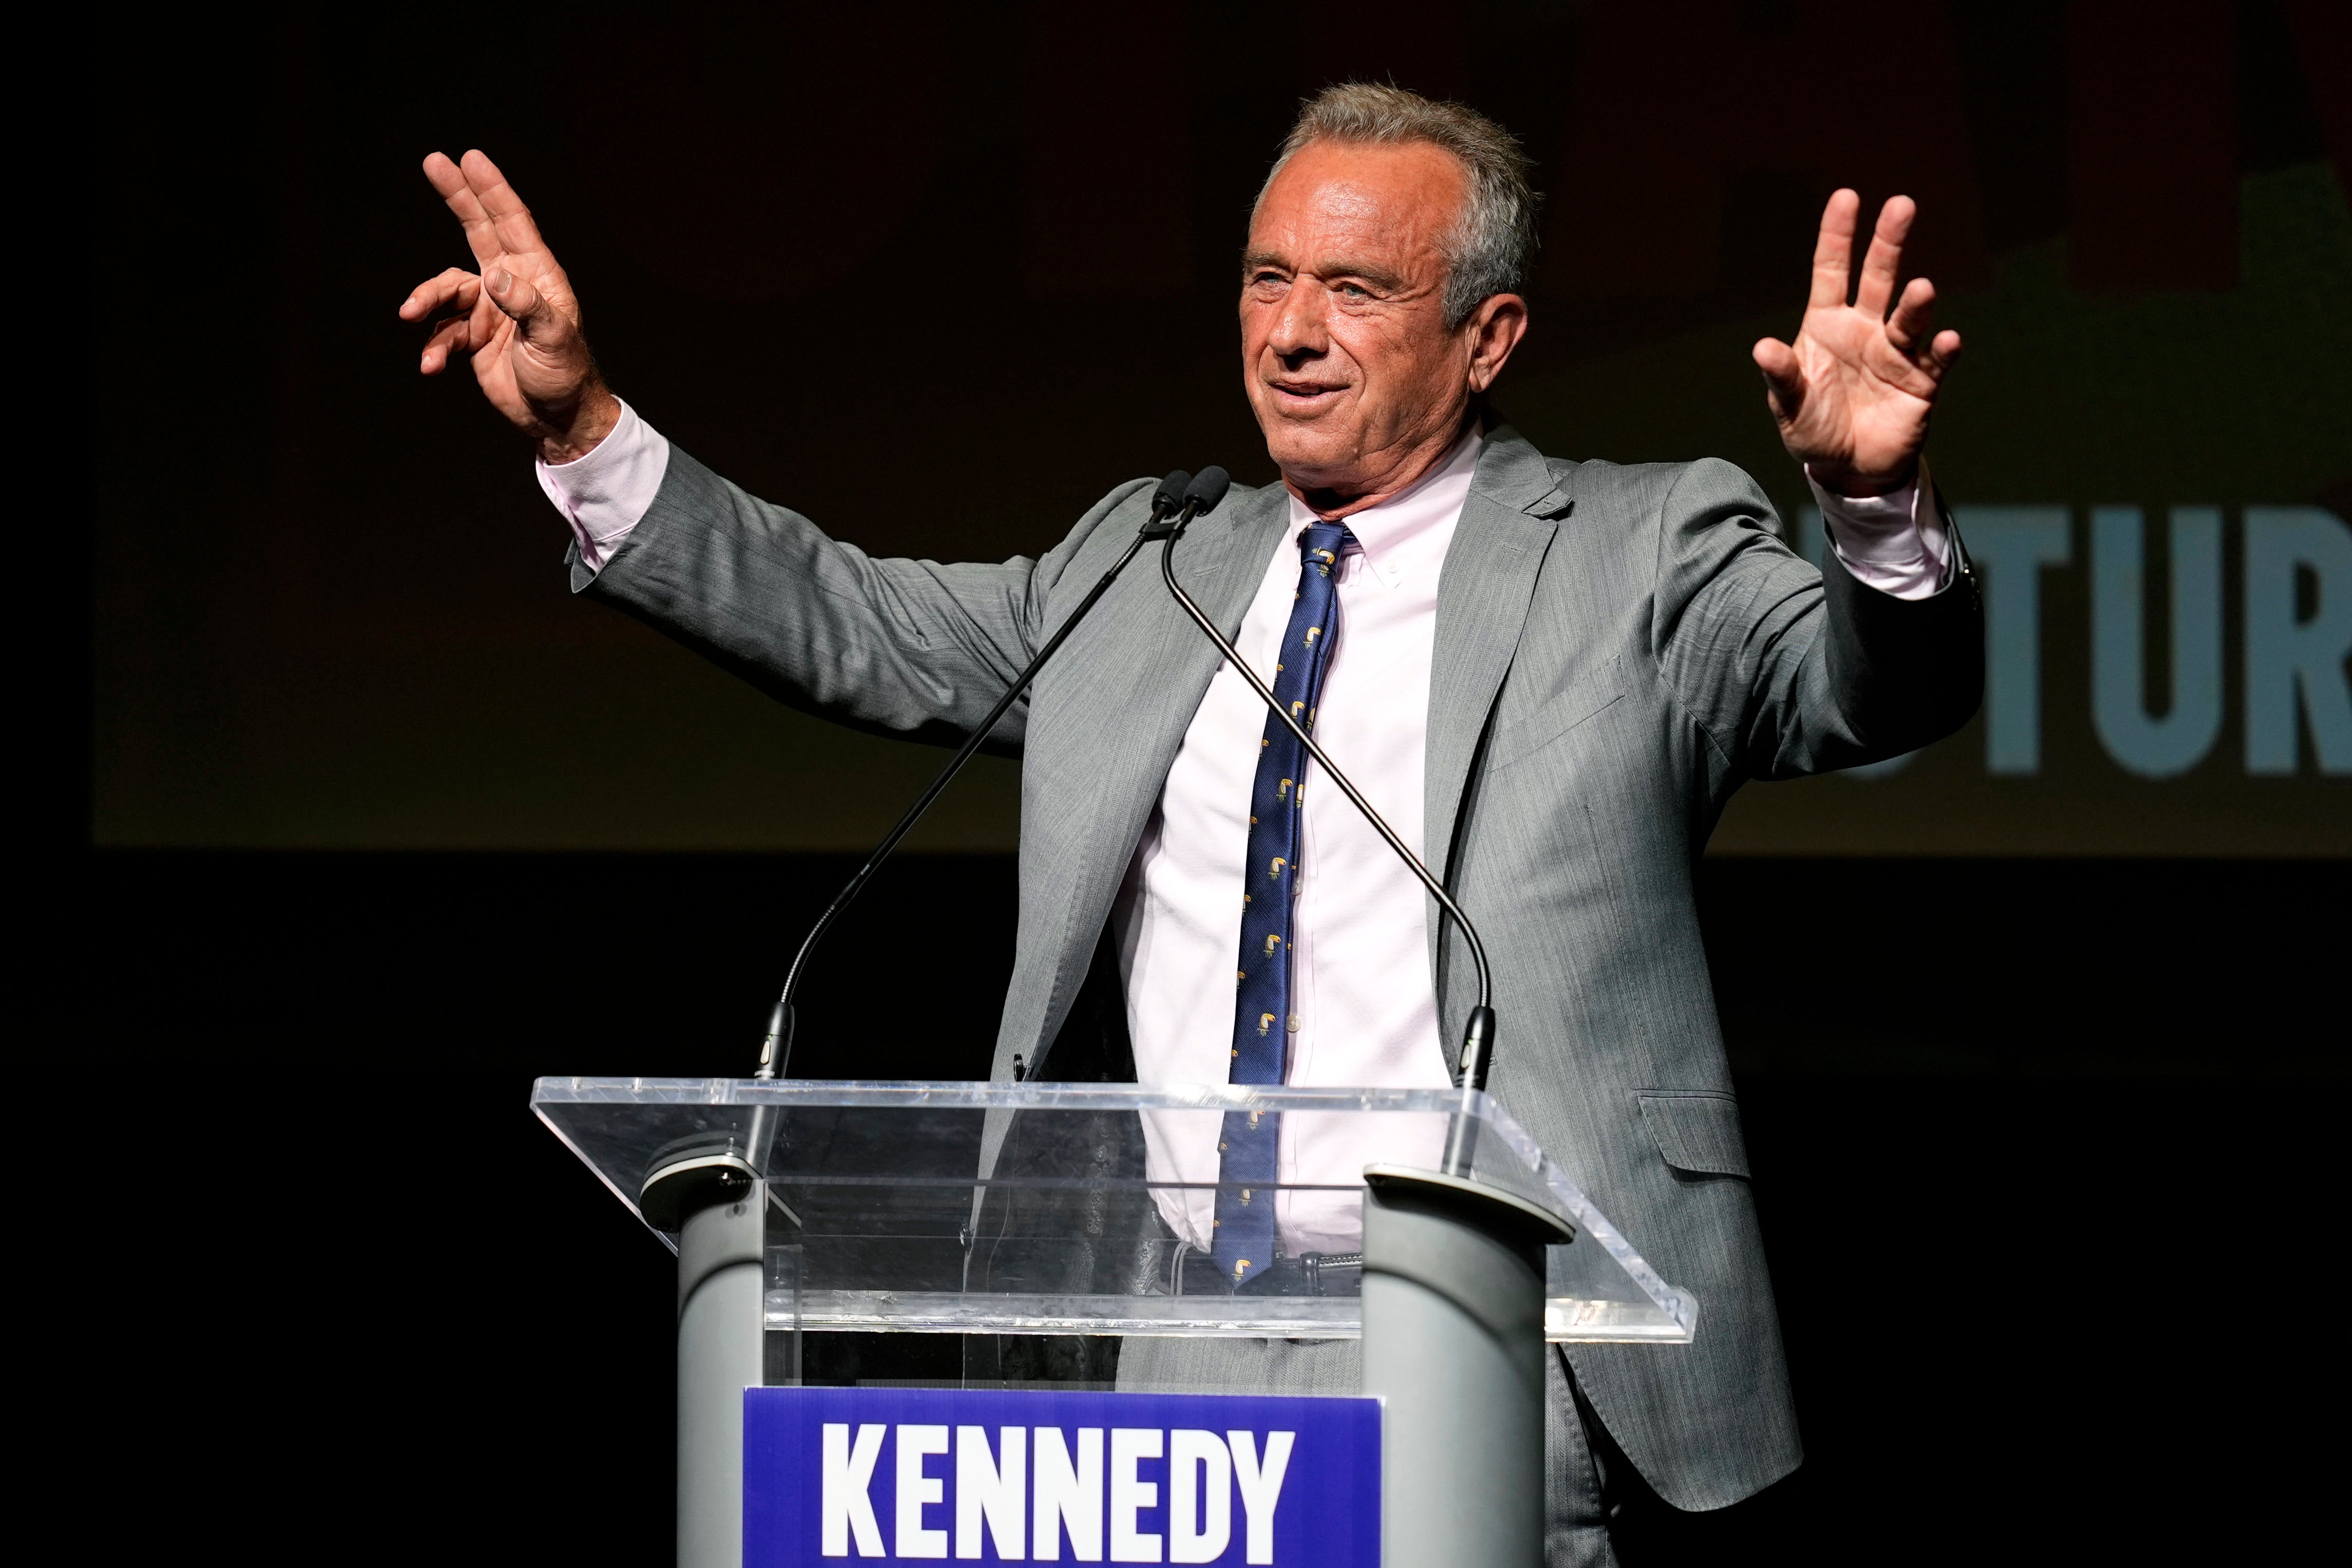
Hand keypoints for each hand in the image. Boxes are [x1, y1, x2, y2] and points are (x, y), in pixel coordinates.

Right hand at [399, 150, 617, 463]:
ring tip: (409, 315)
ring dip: (426, 298)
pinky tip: (430, 366)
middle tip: (433, 160)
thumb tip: (494, 278)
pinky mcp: (473, 338)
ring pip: (447, 288)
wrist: (557, 420)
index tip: (470, 157)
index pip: (512, 222)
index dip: (492, 189)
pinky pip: (442, 332)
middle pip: (478, 230)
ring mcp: (489, 309)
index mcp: (537, 276)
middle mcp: (511, 284)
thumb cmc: (565, 375)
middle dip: (457, 196)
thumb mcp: (553, 339)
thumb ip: (526, 307)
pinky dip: (433, 346)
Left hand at [1752, 191, 1960, 496]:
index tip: (1846, 197)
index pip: (1831, 271)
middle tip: (1902, 205)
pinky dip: (1942, 349)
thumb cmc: (1813, 428)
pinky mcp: (1922, 381)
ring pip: (1908, 317)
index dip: (1837, 236)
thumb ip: (1782, 377)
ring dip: (1916, 304)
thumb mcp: (1789, 406)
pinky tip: (1946, 340)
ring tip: (1920, 290)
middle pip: (1878, 277)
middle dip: (1888, 242)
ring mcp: (1896, 352)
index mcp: (1827, 326)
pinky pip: (1935, 360)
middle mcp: (1865, 329)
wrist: (1847, 469)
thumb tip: (1762, 349)